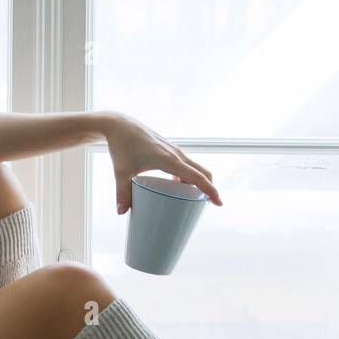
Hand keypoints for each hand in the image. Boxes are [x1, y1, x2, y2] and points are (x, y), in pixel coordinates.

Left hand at [101, 111, 222, 212]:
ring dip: (199, 181)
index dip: (210, 190)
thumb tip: (121, 213)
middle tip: (210, 204)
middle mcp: (176, 154)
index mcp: (169, 160)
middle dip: (210, 187)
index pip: (197, 177)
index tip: (219, 203)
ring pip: (195, 167)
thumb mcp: (121, 171)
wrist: (119, 125)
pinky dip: (189, 175)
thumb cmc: (121, 146)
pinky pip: (186, 163)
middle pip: (202, 172)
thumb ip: (123, 193)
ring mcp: (173, 150)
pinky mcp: (168, 149)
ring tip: (194, 198)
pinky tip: (178, 185)